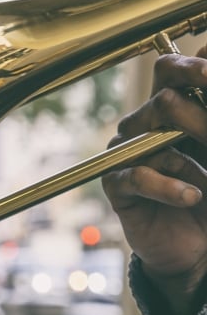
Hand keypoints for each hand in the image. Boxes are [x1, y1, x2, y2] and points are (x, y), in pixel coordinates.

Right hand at [102, 44, 206, 314]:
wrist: (196, 246)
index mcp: (171, 110)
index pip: (170, 72)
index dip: (192, 67)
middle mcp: (144, 126)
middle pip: (161, 100)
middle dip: (194, 118)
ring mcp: (127, 154)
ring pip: (148, 136)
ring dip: (185, 161)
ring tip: (206, 184)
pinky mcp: (116, 184)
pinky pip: (136, 176)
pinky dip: (166, 186)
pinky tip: (190, 198)